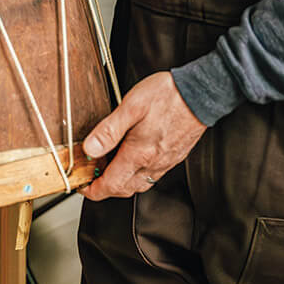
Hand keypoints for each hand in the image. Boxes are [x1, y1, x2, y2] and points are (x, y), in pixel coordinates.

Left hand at [81, 72, 206, 199]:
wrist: (199, 93)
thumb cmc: (167, 96)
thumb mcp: (130, 107)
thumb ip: (108, 130)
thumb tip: (90, 148)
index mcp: (139, 154)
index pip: (111, 185)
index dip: (93, 190)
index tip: (83, 186)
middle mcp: (153, 163)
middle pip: (124, 189)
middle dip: (105, 188)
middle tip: (93, 176)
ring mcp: (165, 162)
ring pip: (139, 185)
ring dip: (121, 182)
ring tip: (110, 166)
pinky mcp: (174, 157)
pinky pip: (152, 176)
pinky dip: (137, 174)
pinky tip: (133, 158)